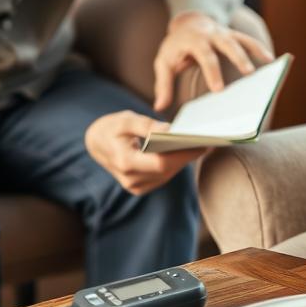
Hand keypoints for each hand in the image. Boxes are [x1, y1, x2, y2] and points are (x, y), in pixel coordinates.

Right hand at [84, 110, 205, 194]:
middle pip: (167, 170)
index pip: (160, 163)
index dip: (183, 155)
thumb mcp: (125, 120)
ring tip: (203, 143)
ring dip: (185, 160)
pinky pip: (164, 175)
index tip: (201, 143)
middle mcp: (131, 179)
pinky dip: (176, 163)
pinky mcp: (142, 186)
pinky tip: (188, 150)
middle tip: (209, 140)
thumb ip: (146, 125)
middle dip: (188, 155)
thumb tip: (170, 130)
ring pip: (168, 174)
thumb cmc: (111, 128)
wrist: (96, 144)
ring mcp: (136, 186)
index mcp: (125, 162)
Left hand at [153, 11, 273, 109]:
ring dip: (255, 51)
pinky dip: (260, 49)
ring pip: (242, 40)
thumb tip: (159, 107)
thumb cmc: (176, 47)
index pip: (205, 56)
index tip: (219, 89)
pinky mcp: (234, 35)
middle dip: (239, 58)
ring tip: (268, 63)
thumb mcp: (164, 62)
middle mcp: (212, 34)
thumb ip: (163, 84)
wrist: (187, 23)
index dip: (212, 72)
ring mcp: (225, 33)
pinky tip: (271, 60)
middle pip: (228, 44)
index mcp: (194, 40)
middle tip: (249, 74)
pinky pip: (249, 41)